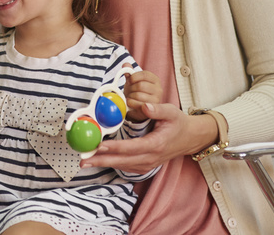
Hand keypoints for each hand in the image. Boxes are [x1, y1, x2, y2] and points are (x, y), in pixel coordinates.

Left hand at [80, 102, 217, 173]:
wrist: (189, 138)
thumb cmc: (178, 123)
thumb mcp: (171, 112)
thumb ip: (157, 109)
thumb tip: (145, 105)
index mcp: (156, 144)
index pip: (132, 147)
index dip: (115, 148)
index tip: (99, 146)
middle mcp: (151, 157)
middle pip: (123, 161)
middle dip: (102, 160)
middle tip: (84, 160)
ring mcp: (149, 164)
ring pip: (123, 166)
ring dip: (104, 164)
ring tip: (86, 161)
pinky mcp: (145, 165)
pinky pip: (127, 167)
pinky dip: (113, 164)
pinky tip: (99, 161)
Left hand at [123, 66, 161, 121]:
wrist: (137, 105)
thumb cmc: (135, 90)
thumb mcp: (132, 80)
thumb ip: (129, 72)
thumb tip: (125, 64)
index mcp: (155, 80)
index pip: (145, 74)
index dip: (134, 77)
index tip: (129, 80)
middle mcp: (159, 90)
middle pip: (141, 85)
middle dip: (131, 88)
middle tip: (130, 90)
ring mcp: (156, 100)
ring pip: (138, 95)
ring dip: (130, 96)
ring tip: (130, 96)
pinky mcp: (151, 110)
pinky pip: (137, 104)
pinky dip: (130, 102)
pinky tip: (130, 102)